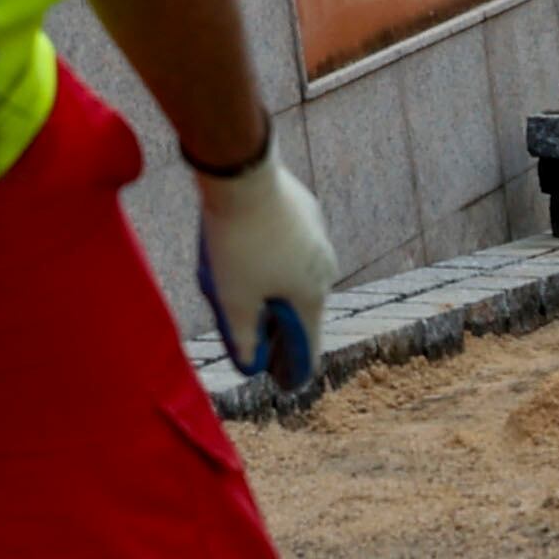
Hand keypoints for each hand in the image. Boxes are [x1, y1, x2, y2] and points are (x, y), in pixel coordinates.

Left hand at [193, 152, 335, 394]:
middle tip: (261, 341)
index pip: (309, 346)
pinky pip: (293, 245)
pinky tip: (253, 252)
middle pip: (304, 309)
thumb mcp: (233, 298)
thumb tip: (249, 364)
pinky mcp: (306, 212)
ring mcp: (319, 238)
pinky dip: (277, 258)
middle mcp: (325, 270)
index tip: (286, 384)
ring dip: (279, 289)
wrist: (243, 174)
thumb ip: (244, 336)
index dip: (295, 370)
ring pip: (298, 273)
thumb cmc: (238, 242)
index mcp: (312, 297)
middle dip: (283, 327)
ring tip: (249, 293)